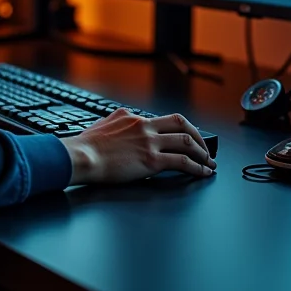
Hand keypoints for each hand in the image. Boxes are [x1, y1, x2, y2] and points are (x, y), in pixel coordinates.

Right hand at [62, 109, 215, 183]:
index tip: (188, 137)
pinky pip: (182, 162)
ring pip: (187, 142)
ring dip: (202, 154)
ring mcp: (149, 143)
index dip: (181, 129)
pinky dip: (197, 168)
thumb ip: (117, 121)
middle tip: (205, 149)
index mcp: (133, 117)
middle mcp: (145, 126)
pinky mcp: (151, 161)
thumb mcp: (102, 123)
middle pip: (182, 124)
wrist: (81, 156)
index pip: (164, 119)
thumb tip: (121, 121)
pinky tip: (202, 173)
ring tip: (209, 163)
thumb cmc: (86, 146)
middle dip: (198, 137)